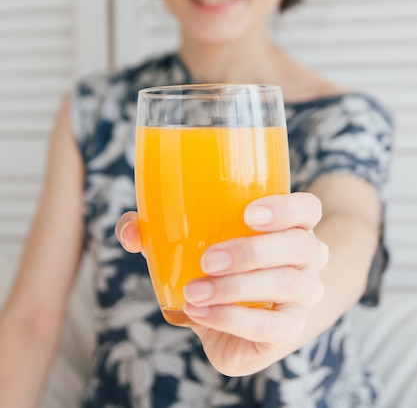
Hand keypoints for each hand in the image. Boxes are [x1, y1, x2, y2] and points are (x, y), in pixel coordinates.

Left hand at [115, 193, 327, 376]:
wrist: (245, 317)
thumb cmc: (220, 266)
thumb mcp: (192, 243)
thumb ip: (159, 232)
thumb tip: (131, 231)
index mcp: (290, 226)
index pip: (308, 208)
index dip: (286, 208)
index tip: (247, 214)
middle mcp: (308, 258)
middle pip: (300, 246)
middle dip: (252, 251)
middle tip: (209, 259)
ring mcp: (305, 296)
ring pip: (289, 285)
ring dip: (238, 287)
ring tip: (195, 291)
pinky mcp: (290, 330)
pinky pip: (272, 326)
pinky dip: (234, 318)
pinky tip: (202, 312)